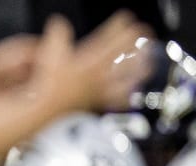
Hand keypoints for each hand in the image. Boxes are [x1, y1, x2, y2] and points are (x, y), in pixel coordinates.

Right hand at [35, 13, 151, 112]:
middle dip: (137, 41)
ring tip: (148, 62)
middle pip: (128, 53)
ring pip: (131, 76)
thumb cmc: (51, 87)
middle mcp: (102, 73)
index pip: (114, 35)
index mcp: (93, 58)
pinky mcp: (100, 103)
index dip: (121, 23)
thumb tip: (58, 22)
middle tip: (143, 33)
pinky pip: (121, 100)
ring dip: (141, 67)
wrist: (51, 113)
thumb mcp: (50, 54)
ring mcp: (104, 88)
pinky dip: (127, 96)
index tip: (124, 18)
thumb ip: (58, 34)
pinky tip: (131, 93)